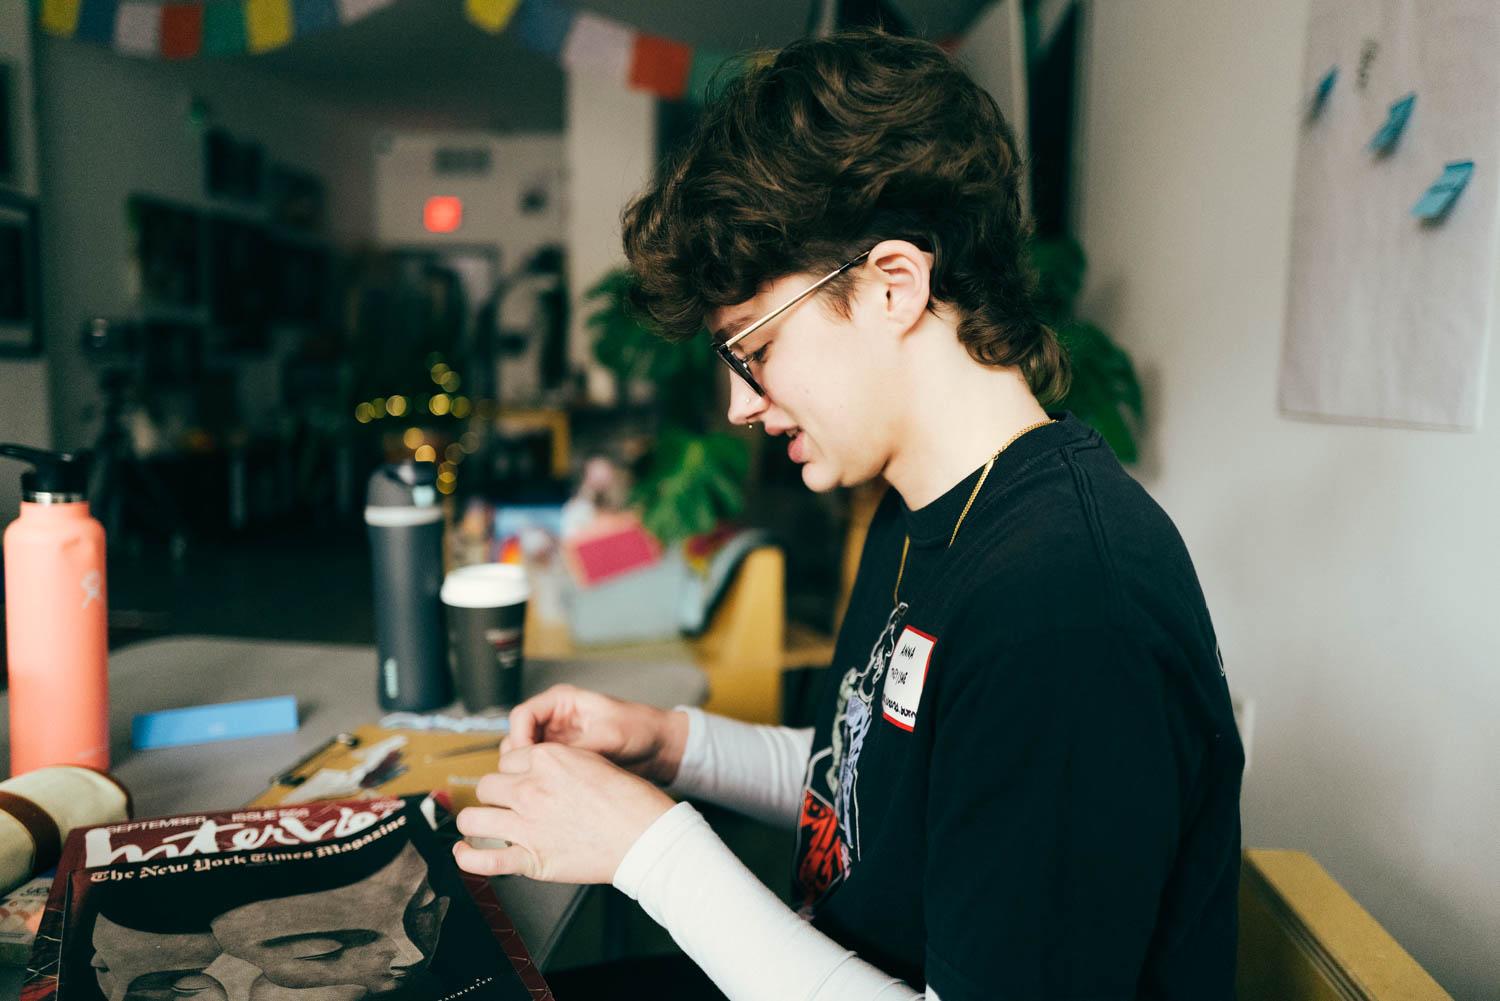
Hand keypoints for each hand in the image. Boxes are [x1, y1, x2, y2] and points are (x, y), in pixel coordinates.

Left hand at [453, 743, 674, 883]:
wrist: (646, 836)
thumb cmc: (631, 802)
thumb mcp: (593, 762)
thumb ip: (561, 764)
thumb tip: (542, 770)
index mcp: (548, 759)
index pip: (509, 759)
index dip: (514, 771)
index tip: (519, 780)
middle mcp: (531, 788)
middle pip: (488, 784)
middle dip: (495, 793)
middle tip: (506, 803)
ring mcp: (527, 823)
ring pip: (474, 817)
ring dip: (475, 821)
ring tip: (480, 825)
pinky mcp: (531, 858)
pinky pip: (485, 858)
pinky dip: (468, 858)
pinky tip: (464, 854)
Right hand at [504, 684, 689, 785]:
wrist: (660, 746)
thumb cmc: (640, 728)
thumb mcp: (608, 736)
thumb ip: (577, 747)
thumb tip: (549, 764)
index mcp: (562, 701)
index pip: (522, 716)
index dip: (520, 739)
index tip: (528, 762)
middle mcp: (554, 719)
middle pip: (517, 738)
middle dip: (520, 760)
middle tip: (531, 781)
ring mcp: (557, 741)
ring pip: (525, 759)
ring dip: (528, 773)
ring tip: (542, 790)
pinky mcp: (563, 760)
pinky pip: (541, 771)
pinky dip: (541, 781)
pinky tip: (552, 795)